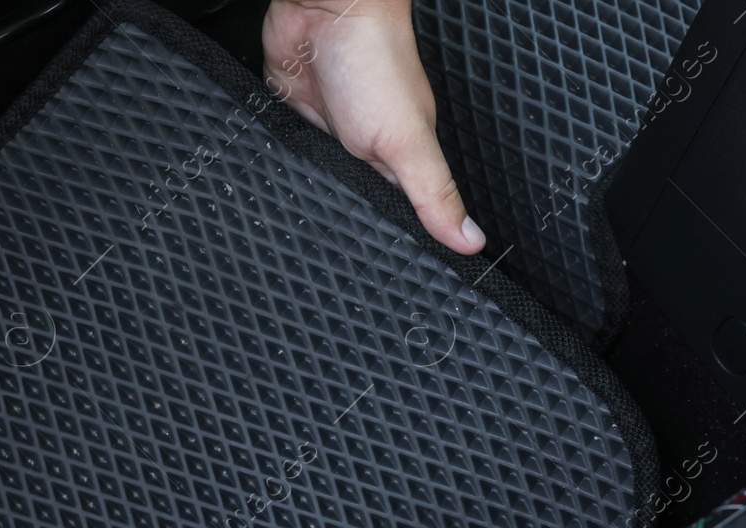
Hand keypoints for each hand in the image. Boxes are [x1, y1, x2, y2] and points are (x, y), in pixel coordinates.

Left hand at [262, 0, 484, 254]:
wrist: (322, 10)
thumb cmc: (373, 62)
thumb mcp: (407, 140)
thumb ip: (434, 193)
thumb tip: (472, 245)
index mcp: (399, 160)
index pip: (397, 216)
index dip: (388, 246)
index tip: (382, 282)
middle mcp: (363, 152)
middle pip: (351, 205)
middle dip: (341, 228)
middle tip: (328, 269)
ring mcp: (326, 138)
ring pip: (315, 187)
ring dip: (307, 201)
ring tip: (293, 239)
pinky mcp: (292, 123)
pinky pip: (284, 158)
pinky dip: (279, 171)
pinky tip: (273, 193)